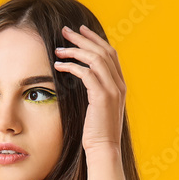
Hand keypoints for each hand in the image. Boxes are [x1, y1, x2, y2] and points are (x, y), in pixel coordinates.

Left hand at [53, 24, 125, 152]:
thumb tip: (82, 77)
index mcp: (120, 85)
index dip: (95, 39)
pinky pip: (86, 73)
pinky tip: (59, 66)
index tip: (81, 30)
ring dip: (75, 50)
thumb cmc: (97, 132)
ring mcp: (113, 90)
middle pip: (103, 51)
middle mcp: (119, 84)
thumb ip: (96, 90)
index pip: (110, 53)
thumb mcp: (99, 107)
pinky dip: (71, 66)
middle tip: (66, 31)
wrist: (104, 149)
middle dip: (84, 38)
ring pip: (94, 59)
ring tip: (59, 47)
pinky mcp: (102, 97)